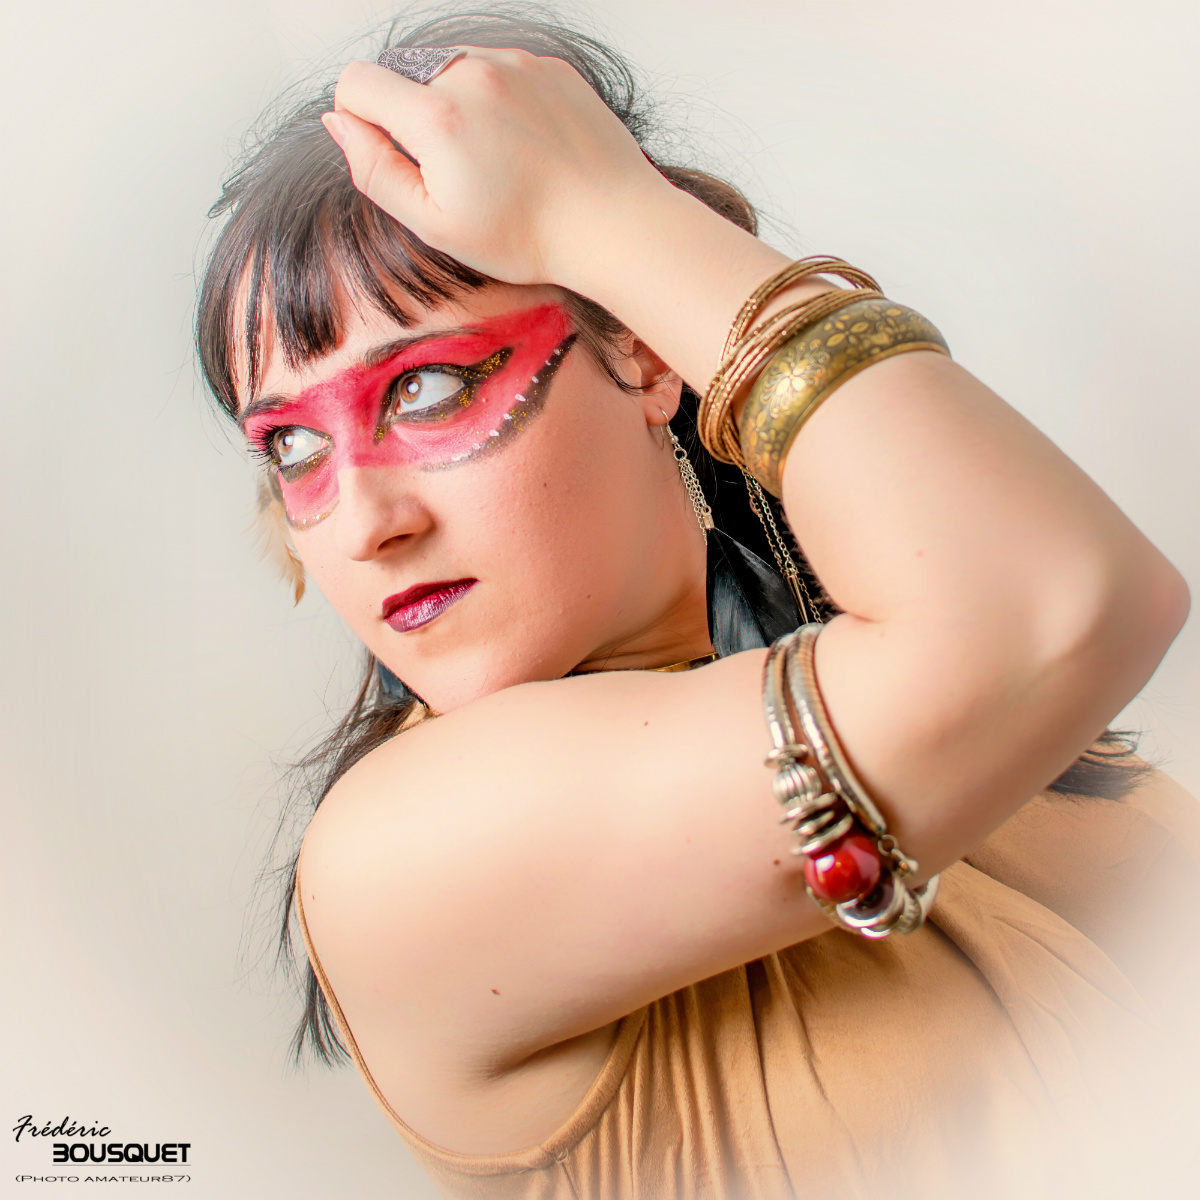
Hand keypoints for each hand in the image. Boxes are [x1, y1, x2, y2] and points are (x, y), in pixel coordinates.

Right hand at [324, 47, 665, 288]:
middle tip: (460, 174)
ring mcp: (515, 63)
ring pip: (454, 70)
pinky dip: (501, 102)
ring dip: (460, 107)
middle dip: (416, 119)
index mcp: (436, 115)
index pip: (357, 82)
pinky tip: (527, 147)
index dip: (361, 120)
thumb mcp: (435, 224)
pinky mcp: (549, 66)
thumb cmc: (528, 237)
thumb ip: (374, 170)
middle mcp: (472, 73)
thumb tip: (340, 123)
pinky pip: (501, 71)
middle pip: (406, 76)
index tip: (393, 156)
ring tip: (498, 162)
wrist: (614, 226)